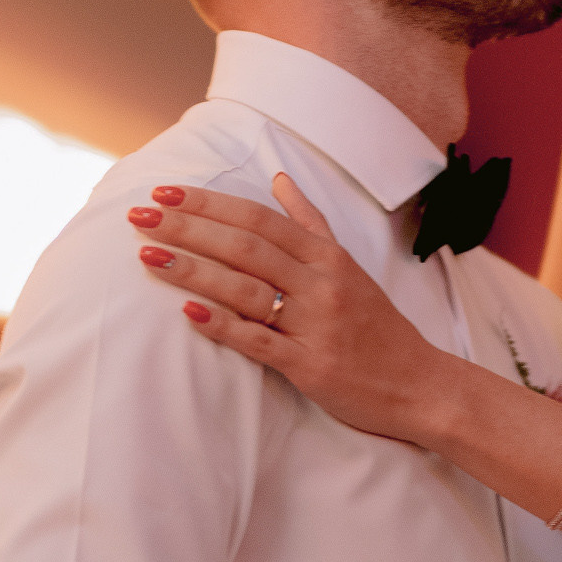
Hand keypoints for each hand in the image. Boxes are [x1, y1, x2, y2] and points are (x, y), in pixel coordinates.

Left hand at [130, 178, 449, 442]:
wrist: (420, 384)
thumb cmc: (377, 324)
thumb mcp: (348, 264)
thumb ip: (310, 221)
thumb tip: (279, 178)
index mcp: (326, 256)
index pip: (258, 219)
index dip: (209, 204)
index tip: (165, 193)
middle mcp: (320, 284)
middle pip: (246, 247)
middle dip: (189, 229)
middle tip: (141, 217)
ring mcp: (315, 324)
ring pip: (247, 289)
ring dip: (194, 270)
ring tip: (148, 257)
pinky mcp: (310, 365)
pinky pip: (260, 342)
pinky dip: (222, 325)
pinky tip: (186, 312)